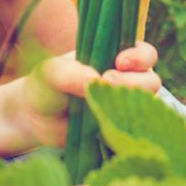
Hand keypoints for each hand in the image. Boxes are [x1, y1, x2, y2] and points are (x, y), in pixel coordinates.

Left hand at [18, 42, 161, 145]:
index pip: (145, 54)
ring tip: (104, 102)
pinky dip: (126, 128)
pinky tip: (108, 125)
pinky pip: (134, 131)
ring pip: (147, 106)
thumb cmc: (46, 86)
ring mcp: (123, 107)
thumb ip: (71, 73)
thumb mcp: (52, 73)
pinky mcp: (117, 130)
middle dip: (134, 81)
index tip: (120, 62)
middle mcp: (125, 82)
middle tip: (107, 80)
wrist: (34, 117)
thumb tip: (95, 78)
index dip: (140, 57)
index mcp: (115, 60)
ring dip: (131, 103)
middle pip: (151, 81)